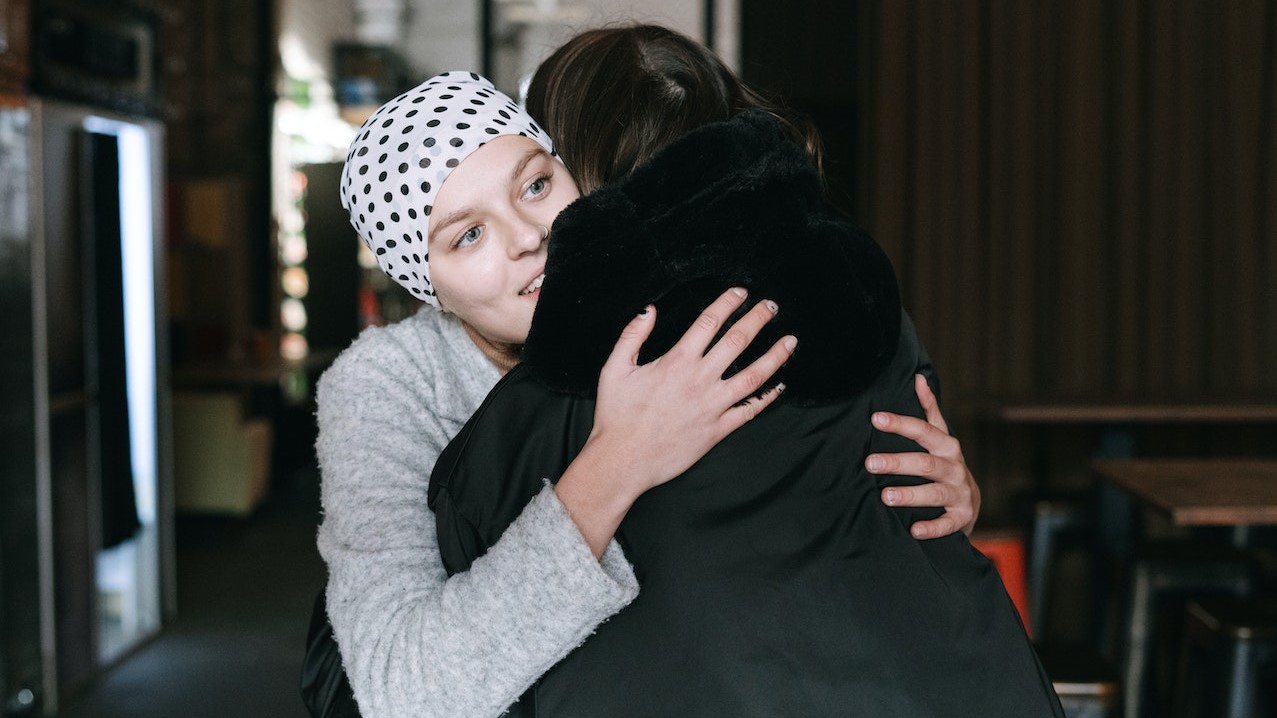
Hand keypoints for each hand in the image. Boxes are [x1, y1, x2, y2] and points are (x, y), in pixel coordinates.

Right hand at [591, 287, 796, 495]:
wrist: (622, 461)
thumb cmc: (616, 417)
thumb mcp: (614, 369)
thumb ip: (632, 335)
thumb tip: (650, 310)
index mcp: (676, 362)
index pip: (709, 322)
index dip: (727, 303)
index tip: (741, 292)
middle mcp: (699, 381)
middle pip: (737, 341)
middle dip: (758, 319)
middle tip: (772, 306)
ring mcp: (712, 406)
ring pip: (753, 376)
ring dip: (775, 356)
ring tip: (790, 341)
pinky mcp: (717, 430)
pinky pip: (749, 411)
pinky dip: (767, 398)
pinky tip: (779, 386)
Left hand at [867, 374, 980, 538]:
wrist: (969, 505)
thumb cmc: (945, 465)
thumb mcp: (940, 438)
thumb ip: (929, 410)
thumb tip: (918, 377)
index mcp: (946, 446)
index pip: (923, 430)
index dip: (901, 423)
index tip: (876, 418)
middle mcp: (954, 467)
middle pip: (926, 462)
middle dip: (898, 462)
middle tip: (870, 463)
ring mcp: (960, 493)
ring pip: (935, 492)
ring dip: (910, 494)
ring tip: (885, 496)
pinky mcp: (962, 518)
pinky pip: (948, 524)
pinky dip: (932, 527)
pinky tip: (914, 530)